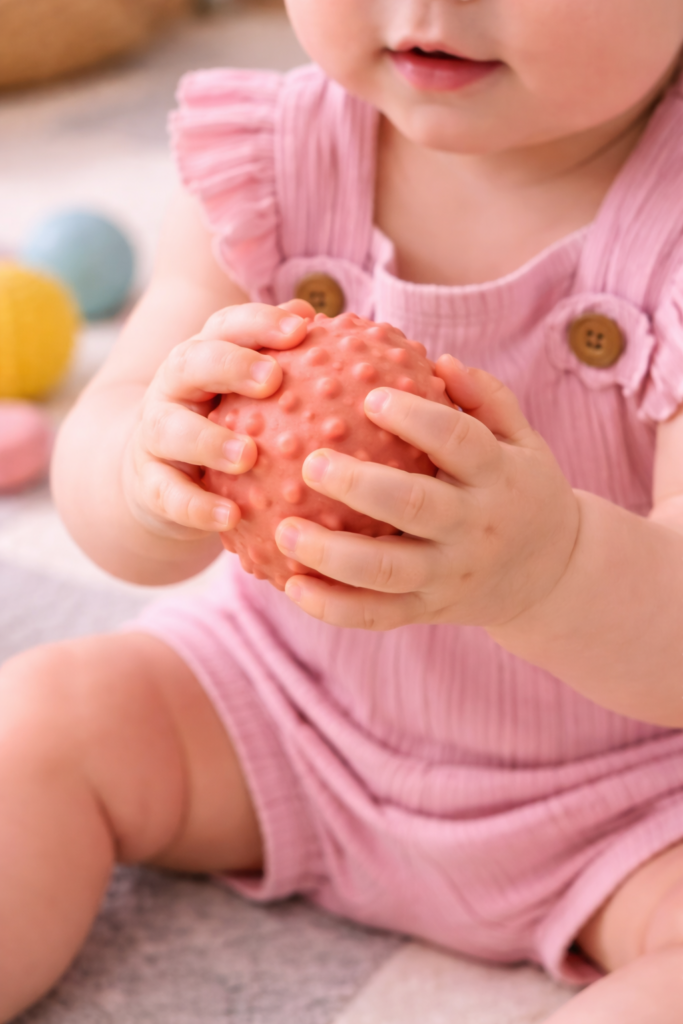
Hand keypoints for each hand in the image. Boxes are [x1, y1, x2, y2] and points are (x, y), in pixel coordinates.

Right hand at [123, 300, 311, 539]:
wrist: (158, 476)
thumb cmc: (226, 426)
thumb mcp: (250, 395)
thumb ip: (284, 365)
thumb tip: (325, 323)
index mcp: (205, 356)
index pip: (228, 327)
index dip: (261, 323)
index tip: (302, 328)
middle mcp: (174, 387)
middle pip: (193, 362)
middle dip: (231, 366)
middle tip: (272, 379)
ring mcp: (155, 435)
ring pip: (171, 429)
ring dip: (209, 441)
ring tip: (247, 456)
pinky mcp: (148, 483)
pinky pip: (168, 494)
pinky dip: (197, 506)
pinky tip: (231, 517)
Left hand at [275, 356, 579, 630]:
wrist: (552, 576)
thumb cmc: (522, 490)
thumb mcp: (522, 441)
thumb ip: (487, 400)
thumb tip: (441, 361)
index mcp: (497, 477)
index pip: (460, 442)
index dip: (417, 419)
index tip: (371, 396)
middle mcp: (474, 528)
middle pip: (417, 507)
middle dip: (361, 485)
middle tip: (311, 462)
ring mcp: (450, 575)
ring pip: (388, 571)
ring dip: (332, 555)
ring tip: (283, 531)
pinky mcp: (429, 610)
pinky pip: (376, 614)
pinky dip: (333, 607)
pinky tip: (291, 586)